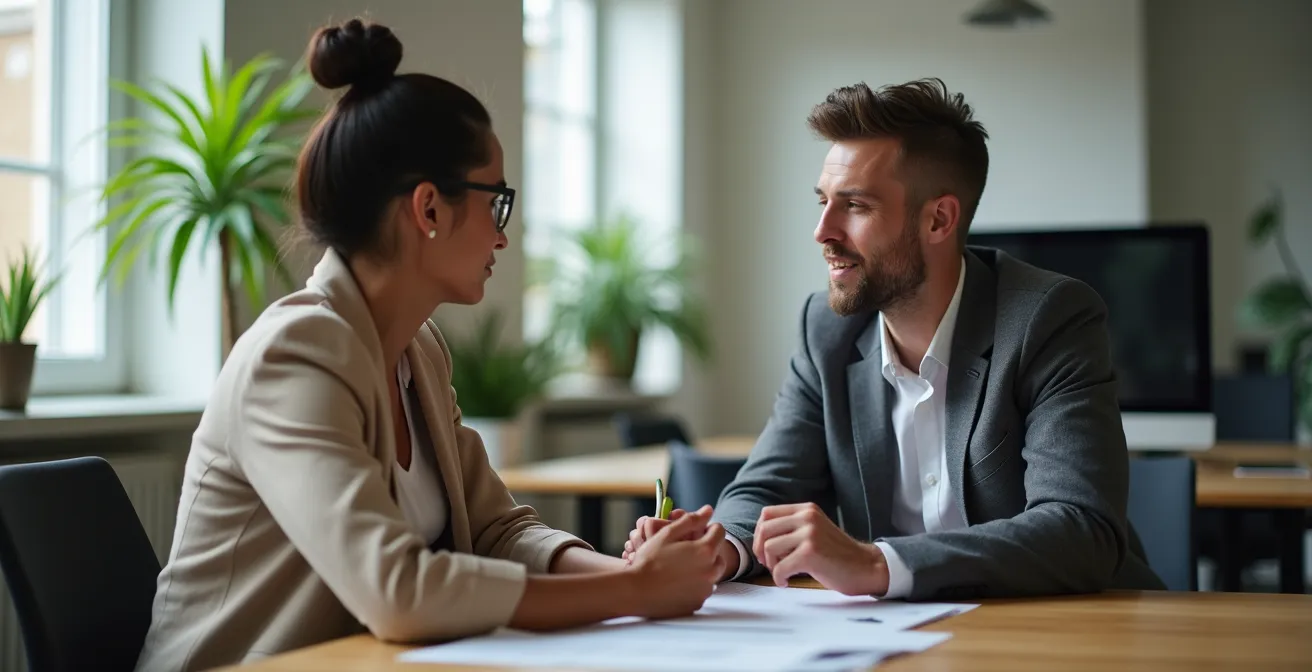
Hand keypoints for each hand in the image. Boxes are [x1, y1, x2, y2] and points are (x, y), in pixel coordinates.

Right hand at [628, 505, 725, 618]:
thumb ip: (691, 520)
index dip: (707, 528)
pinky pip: (701, 590)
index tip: (695, 531)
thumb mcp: (668, 534)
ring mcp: (705, 590)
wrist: (635, 591)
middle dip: (706, 550)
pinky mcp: (697, 603)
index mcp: (705, 550)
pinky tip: (676, 583)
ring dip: (701, 568)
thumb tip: (708, 510)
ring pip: (710, 574)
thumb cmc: (649, 561)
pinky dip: (694, 585)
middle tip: (685, 551)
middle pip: (718, 555)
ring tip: (678, 568)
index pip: (719, 531)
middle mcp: (710, 571)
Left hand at [752, 502, 889, 595]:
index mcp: (806, 509)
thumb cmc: (836, 554)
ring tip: (783, 573)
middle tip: (771, 565)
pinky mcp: (811, 553)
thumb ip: (792, 529)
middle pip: (764, 530)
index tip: (766, 550)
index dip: (759, 533)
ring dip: (772, 566)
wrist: (866, 567)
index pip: (767, 514)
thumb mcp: (814, 531)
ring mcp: (810, 534)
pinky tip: (787, 582)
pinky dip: (779, 578)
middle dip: (760, 550)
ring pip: (769, 548)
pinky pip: (780, 567)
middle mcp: (807, 517)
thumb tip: (759, 538)